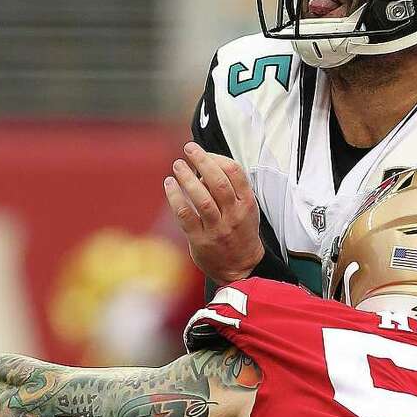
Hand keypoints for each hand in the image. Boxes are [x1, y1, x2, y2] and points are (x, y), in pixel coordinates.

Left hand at [165, 142, 263, 282]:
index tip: (204, 152)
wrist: (241, 268)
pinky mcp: (201, 240)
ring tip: (177, 165)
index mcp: (246, 204)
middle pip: (218, 182)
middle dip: (202, 161)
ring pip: (202, 199)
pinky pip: (185, 215)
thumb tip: (202, 167)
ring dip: (187, 178)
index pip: (234, 172)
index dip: (217, 158)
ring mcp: (217, 229)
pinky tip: (169, 184)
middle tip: (188, 149)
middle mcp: (233, 215)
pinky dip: (175, 197)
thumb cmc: (240, 233)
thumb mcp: (246, 209)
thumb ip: (230, 188)